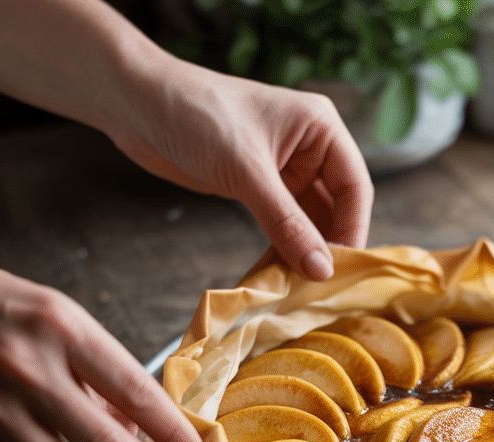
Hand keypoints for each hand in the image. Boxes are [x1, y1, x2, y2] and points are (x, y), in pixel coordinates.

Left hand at [108, 64, 373, 280]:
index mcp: (321, 128)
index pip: (355, 186)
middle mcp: (309, 147)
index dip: (353, 229)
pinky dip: (283, 246)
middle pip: (337, 205)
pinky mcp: (257, 185)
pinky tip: (280, 271)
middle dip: (330, 243)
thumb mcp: (247, 172)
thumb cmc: (197, 116)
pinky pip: (283, 222)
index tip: (341, 270)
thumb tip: (321, 270)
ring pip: (309, 218)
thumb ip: (287, 223)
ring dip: (306, 249)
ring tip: (301, 285)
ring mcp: (284, 168)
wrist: (137, 104)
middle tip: (322, 286)